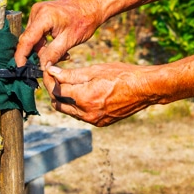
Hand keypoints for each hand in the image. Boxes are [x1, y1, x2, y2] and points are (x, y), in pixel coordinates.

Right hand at [14, 0, 103, 67]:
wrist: (92, 6)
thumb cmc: (84, 21)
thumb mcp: (70, 40)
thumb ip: (54, 54)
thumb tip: (42, 68)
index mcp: (43, 16)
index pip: (26, 39)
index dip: (21, 55)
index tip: (21, 69)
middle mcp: (37, 11)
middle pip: (29, 39)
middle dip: (39, 53)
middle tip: (54, 62)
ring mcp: (38, 11)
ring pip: (34, 37)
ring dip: (44, 48)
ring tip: (63, 53)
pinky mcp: (40, 13)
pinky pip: (37, 32)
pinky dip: (46, 41)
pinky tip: (58, 45)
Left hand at [43, 62, 158, 126]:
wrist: (145, 89)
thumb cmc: (122, 75)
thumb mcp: (94, 70)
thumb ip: (70, 74)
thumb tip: (52, 72)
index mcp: (84, 98)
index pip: (56, 91)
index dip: (49, 80)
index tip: (48, 71)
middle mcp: (87, 113)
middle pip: (59, 104)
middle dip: (53, 91)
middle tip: (54, 78)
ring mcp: (94, 120)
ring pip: (69, 111)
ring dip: (64, 99)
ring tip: (67, 84)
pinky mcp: (101, 122)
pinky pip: (82, 115)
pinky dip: (77, 105)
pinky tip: (81, 93)